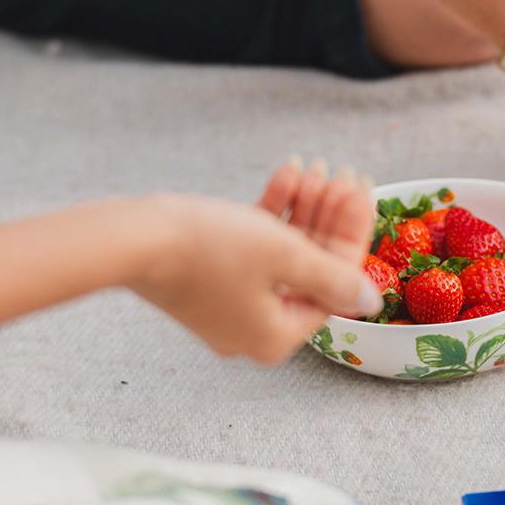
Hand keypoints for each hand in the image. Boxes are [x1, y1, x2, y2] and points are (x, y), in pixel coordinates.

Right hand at [130, 171, 380, 363]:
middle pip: (310, 267)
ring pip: (282, 251)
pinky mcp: (208, 279)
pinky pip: (252, 247)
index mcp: (277, 337)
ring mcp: (230, 304)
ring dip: (301, 208)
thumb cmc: (212, 250)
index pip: (335, 285)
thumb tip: (371, 301)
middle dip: (326, 216)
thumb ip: (334, 278)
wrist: (133, 239)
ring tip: (314, 167)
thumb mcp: (286, 257)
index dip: (352, 234)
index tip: (362, 191)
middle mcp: (254, 329)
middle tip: (342, 174)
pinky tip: (286, 172)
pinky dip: (270, 211)